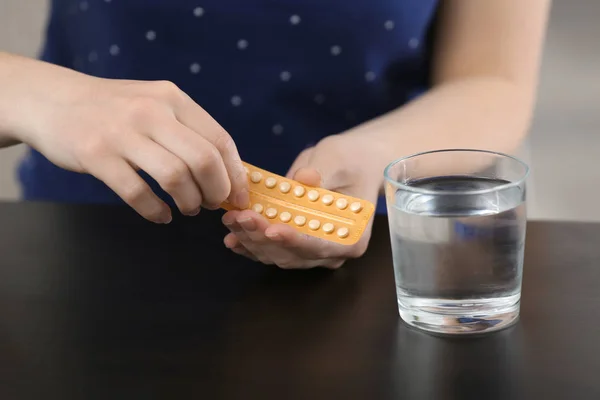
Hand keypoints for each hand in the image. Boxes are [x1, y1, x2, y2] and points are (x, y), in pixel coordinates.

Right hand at [11, 61, 247, 222]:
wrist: (52, 100)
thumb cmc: (114, 110)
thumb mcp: (155, 104)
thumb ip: (188, 131)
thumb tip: (227, 173)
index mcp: (173, 98)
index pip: (219, 140)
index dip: (235, 174)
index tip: (239, 197)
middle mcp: (151, 111)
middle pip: (203, 160)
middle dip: (216, 191)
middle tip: (212, 205)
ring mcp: (122, 132)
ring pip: (175, 177)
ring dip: (188, 202)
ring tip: (186, 209)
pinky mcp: (95, 155)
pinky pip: (137, 192)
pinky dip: (154, 210)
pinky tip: (160, 215)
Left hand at [222, 135, 380, 268]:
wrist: (352, 164)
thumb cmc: (350, 161)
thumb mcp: (338, 159)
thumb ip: (322, 171)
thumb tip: (305, 178)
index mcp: (353, 236)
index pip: (320, 245)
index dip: (294, 240)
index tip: (272, 229)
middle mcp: (334, 252)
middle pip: (293, 254)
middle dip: (263, 237)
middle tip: (241, 217)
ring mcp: (314, 253)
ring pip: (278, 255)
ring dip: (252, 240)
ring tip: (232, 220)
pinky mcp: (296, 246)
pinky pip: (271, 251)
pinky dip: (251, 245)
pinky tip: (232, 236)